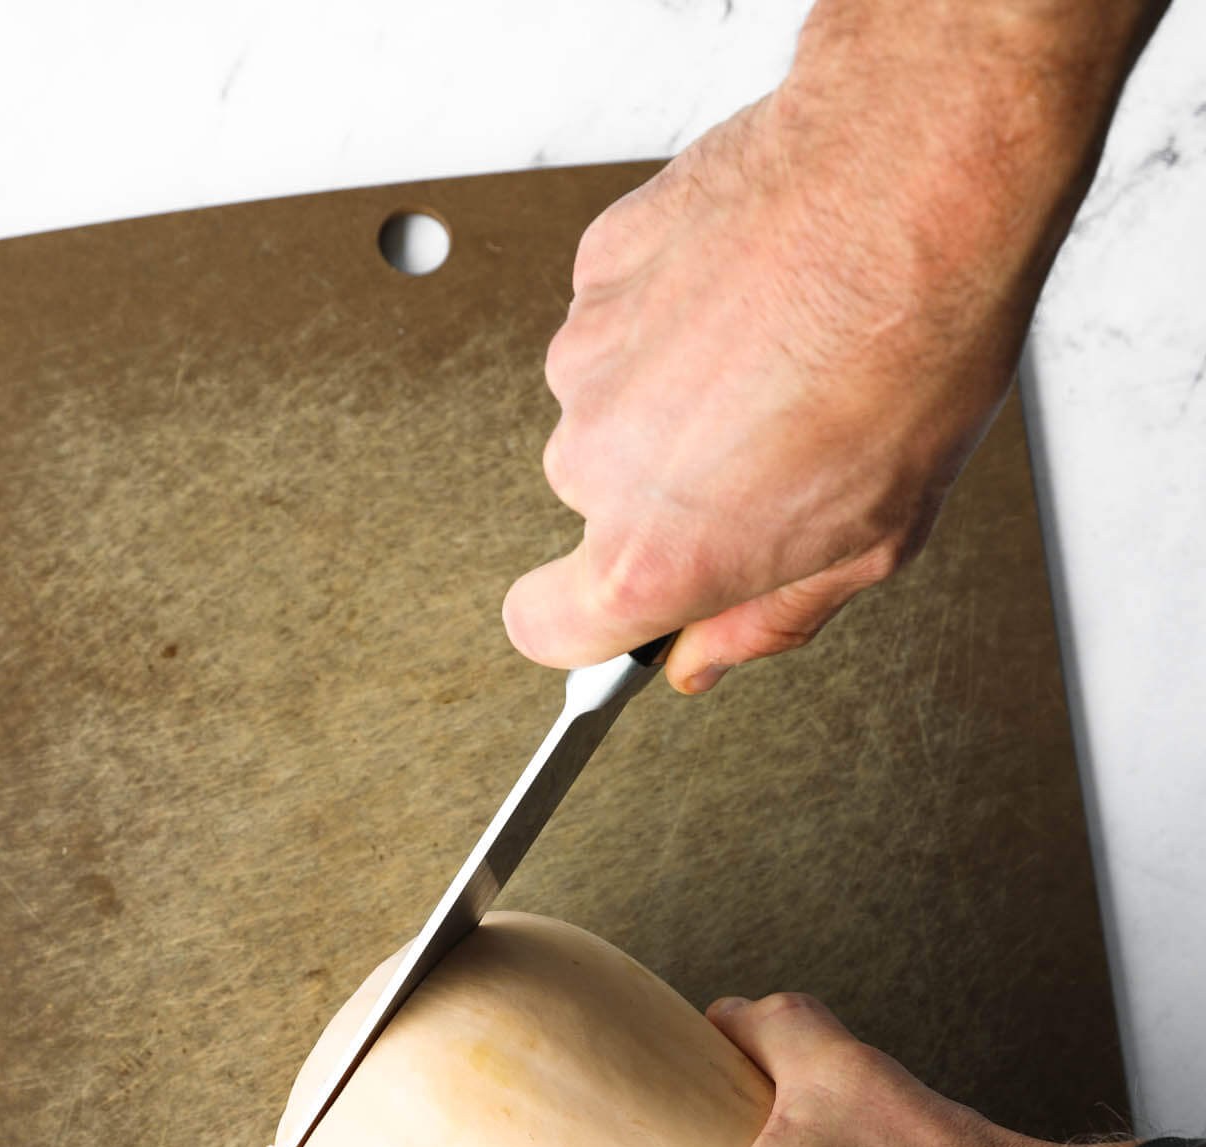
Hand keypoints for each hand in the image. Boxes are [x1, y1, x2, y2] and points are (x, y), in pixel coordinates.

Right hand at [507, 0, 1160, 691]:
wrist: (912, 180)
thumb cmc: (907, 354)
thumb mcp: (872, 541)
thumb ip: (766, 617)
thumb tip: (701, 656)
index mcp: (652, 554)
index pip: (544, 628)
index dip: (583, 626)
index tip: (619, 613)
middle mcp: (595, 461)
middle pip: (601, 505)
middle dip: (671, 489)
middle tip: (775, 447)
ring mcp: (587, 358)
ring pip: (613, 406)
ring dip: (677, 395)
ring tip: (781, 358)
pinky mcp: (598, 267)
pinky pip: (624, 320)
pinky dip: (676, 316)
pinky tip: (757, 296)